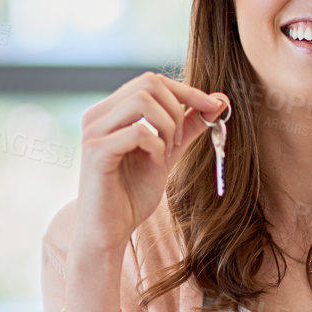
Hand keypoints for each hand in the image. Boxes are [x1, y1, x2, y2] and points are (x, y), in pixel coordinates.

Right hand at [72, 72, 227, 254]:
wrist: (110, 231)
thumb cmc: (131, 194)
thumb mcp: (167, 153)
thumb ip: (187, 126)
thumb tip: (218, 100)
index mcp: (110, 111)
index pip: (151, 81)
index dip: (186, 91)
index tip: (213, 106)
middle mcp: (97, 116)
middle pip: (148, 83)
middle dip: (176, 109)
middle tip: (179, 141)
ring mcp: (93, 132)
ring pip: (142, 100)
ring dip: (167, 125)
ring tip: (167, 151)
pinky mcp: (96, 153)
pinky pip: (138, 132)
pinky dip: (157, 145)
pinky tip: (155, 163)